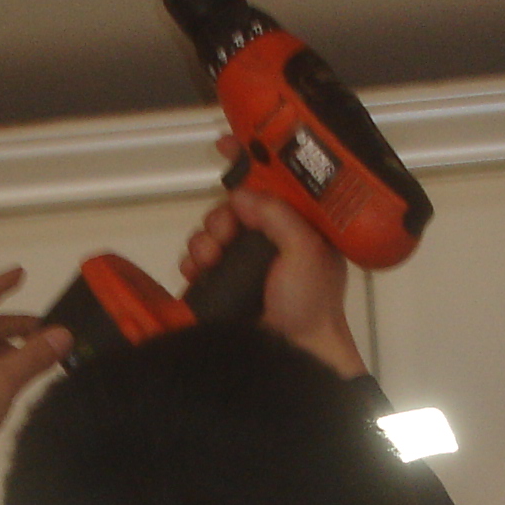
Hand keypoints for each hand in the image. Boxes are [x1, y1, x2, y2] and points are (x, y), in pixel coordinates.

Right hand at [179, 165, 367, 378]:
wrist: (294, 358)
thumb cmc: (311, 306)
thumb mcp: (306, 250)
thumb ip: (277, 214)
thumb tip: (243, 196)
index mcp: (300, 227)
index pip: (275, 183)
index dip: (250, 160)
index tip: (225, 146)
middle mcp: (274, 240)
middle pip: (235, 207)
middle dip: (222, 214)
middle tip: (224, 233)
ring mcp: (247, 264)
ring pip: (214, 231)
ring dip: (205, 240)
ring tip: (209, 259)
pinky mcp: (224, 285)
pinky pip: (199, 260)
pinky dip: (193, 261)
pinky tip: (197, 271)